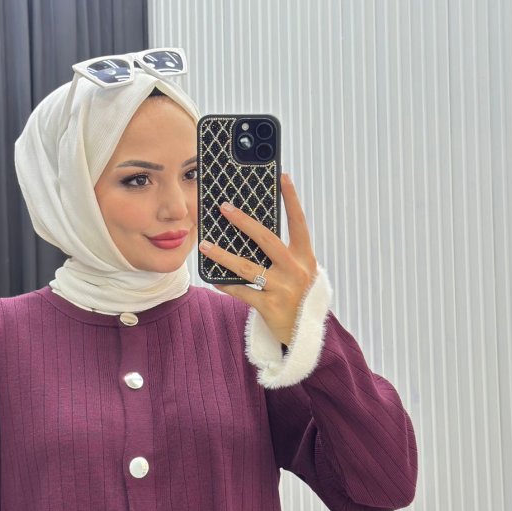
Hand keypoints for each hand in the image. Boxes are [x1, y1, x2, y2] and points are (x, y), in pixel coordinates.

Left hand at [200, 173, 318, 345]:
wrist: (306, 335)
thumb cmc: (299, 298)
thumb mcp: (300, 273)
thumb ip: (284, 255)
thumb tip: (254, 233)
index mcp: (305, 257)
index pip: (299, 222)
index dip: (292, 199)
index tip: (283, 176)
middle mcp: (296, 270)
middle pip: (266, 239)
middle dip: (244, 221)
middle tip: (224, 207)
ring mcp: (283, 289)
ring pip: (247, 267)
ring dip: (223, 254)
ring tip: (205, 245)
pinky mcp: (270, 307)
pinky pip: (241, 292)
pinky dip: (225, 285)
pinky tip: (213, 278)